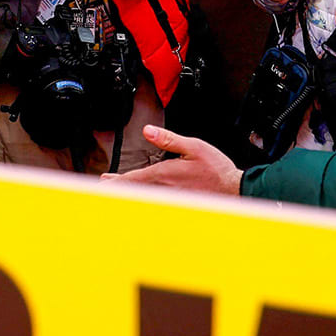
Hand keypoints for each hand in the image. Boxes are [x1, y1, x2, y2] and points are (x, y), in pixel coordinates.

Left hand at [113, 126, 242, 193]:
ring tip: (119, 189)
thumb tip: (148, 131)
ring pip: (143, 198)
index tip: (103, 181)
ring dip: (129, 194)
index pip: (132, 178)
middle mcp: (163, 190)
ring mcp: (169, 200)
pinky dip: (144, 199)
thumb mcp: (193, 147)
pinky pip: (156, 203)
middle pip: (134, 191)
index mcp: (163, 175)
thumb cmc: (215, 169)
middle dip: (118, 188)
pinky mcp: (177, 205)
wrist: (233, 190)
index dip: (115, 180)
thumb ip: (168, 139)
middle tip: (104, 186)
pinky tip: (143, 197)